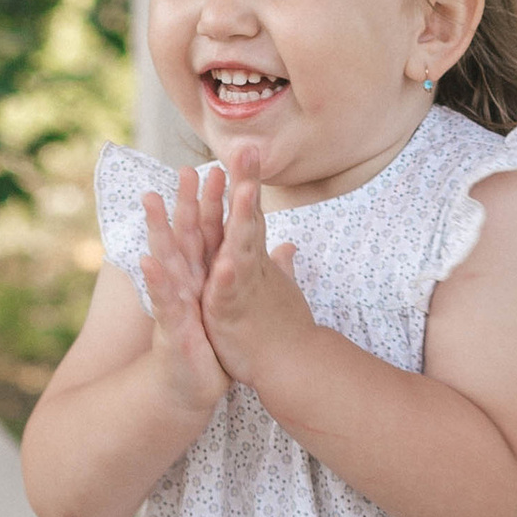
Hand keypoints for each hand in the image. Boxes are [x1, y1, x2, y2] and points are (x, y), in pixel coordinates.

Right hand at [141, 162, 229, 417]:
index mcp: (199, 278)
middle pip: (184, 238)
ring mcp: (174, 304)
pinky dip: (157, 283)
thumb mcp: (222, 308)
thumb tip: (242, 259)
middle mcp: (183, 285)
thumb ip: (230, 279)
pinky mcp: (171, 328)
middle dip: (184, 204)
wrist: (190, 387)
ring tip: (151, 201)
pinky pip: (163, 303)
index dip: (209, 203)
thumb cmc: (207, 347)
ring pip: (167, 262)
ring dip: (159, 231)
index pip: (204, 235)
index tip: (216, 170)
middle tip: (186, 169)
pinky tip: (148, 262)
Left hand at [199, 147, 318, 389]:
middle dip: (248, 185)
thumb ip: (280, 265)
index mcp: (253, 260)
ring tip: (243, 191)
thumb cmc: (284, 328)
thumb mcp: (278, 289)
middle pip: (249, 220)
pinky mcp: (232, 313)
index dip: (248, 183)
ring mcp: (243, 288)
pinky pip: (227, 293)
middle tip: (248, 149)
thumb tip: (287, 247)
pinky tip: (224, 262)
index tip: (247, 150)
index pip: (250, 215)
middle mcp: (250, 268)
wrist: (293, 367)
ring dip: (242, 220)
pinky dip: (226, 277)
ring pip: (241, 248)